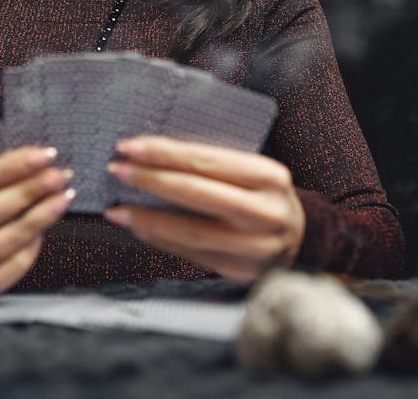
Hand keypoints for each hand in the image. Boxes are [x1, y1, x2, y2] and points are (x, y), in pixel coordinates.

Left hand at [103, 136, 304, 282]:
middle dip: (150, 180)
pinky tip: (141, 228)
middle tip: (118, 170)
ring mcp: (256, 247)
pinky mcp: (241, 271)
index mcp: (267, 176)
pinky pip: (192, 255)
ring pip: (192, 232)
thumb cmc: (264, 196)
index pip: (206, 160)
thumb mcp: (252, 172)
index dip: (164, 153)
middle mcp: (265, 212)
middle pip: (197, 194)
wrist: (300, 238)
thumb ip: (213, 165)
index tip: (130, 146)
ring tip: (118, 210)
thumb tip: (151, 155)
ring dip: (148, 219)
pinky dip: (161, 241)